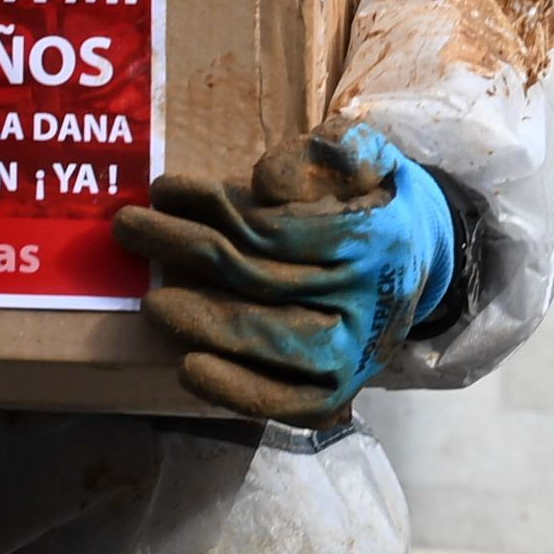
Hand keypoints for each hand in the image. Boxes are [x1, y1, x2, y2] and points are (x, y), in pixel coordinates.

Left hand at [111, 122, 464, 426]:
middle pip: (260, 279)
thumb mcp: (368, 155)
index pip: (276, 228)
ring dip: (203, 321)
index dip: (213, 207)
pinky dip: (234, 389)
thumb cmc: (373, 200)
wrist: (423, 260)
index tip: (165, 189)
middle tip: (130, 228)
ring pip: (270, 340)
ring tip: (150, 302)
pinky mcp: (338, 392)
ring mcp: (354, 354)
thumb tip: (268, 180)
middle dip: (187, 250)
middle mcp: (367, 301)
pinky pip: (284, 402)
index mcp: (375, 238)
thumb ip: (333, 151)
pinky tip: (187, 368)